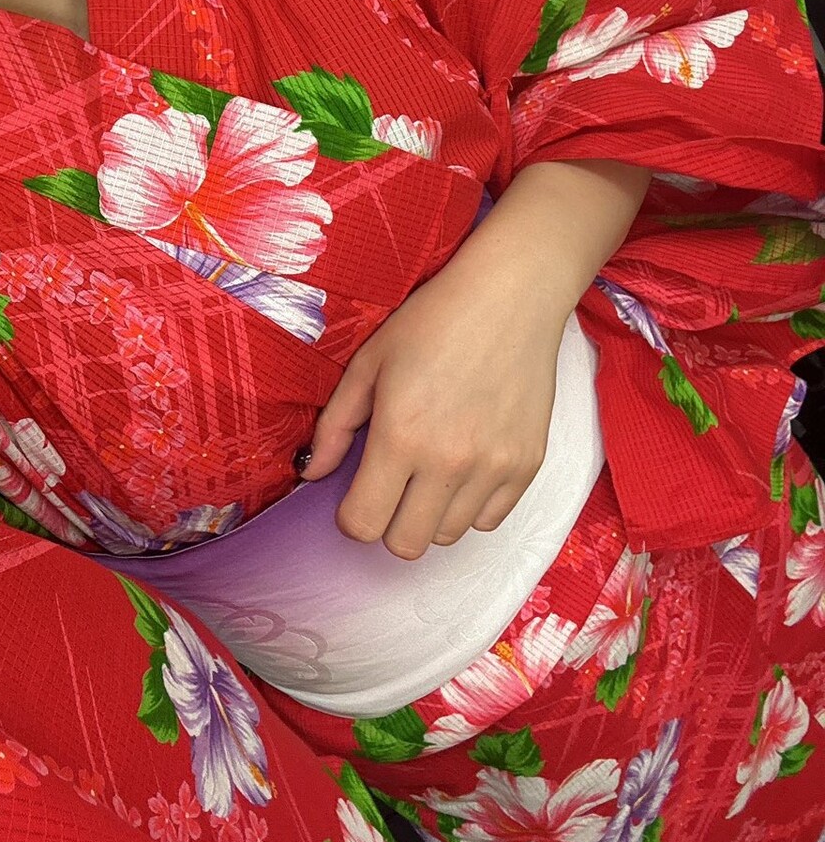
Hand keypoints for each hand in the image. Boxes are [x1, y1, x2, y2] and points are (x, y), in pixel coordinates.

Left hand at [299, 261, 563, 557]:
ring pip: (447, 537)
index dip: (351, 516)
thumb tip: (312, 473)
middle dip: (388, 522)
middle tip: (390, 485)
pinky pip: (489, 521)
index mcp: (400, 436)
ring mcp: (493, 467)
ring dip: (429, 514)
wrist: (510, 297)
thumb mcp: (368, 364)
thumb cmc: (432, 322)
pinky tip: (463, 467)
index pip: (364, 525)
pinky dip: (470, 506)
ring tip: (429, 470)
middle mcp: (448, 461)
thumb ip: (334, 425)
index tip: (355, 494)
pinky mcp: (528, 465)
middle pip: (406, 544)